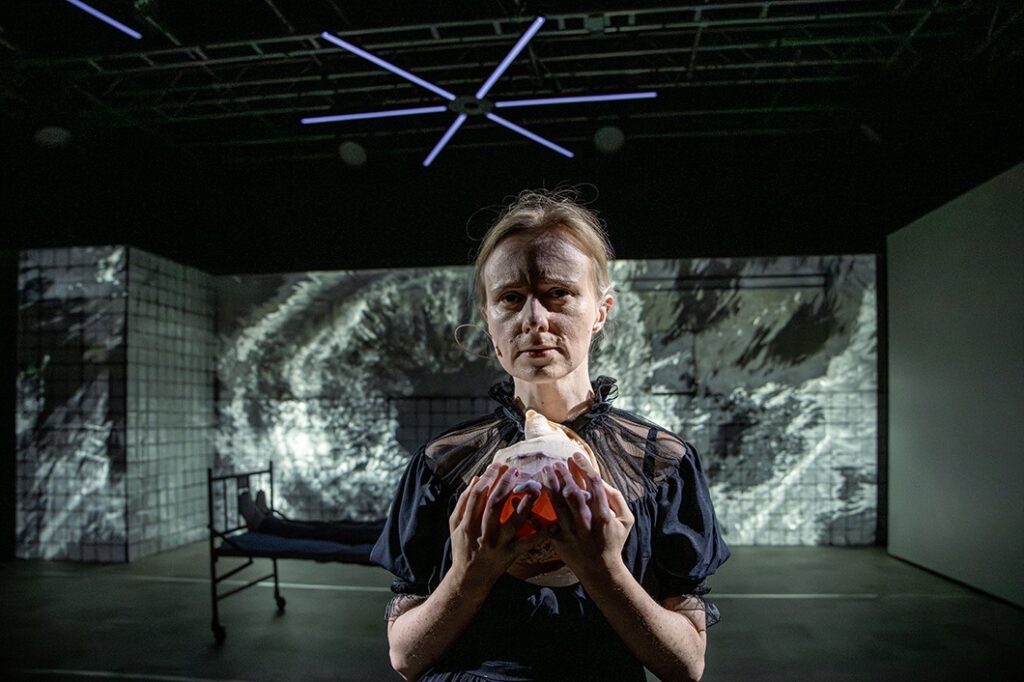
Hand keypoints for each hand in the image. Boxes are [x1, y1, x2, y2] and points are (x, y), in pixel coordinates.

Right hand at [448, 462, 547, 591]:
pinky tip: (551, 524)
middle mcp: (483, 533)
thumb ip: (463, 502)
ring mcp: (498, 544)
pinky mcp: (510, 555)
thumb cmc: (462, 547)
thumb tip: (476, 479)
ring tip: (535, 489)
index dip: (488, 478)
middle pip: (495, 504)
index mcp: (467, 524)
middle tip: (516, 471)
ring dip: (525, 505)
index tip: (498, 466)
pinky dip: (540, 535)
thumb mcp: (455, 524)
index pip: (477, 495)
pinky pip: (527, 544)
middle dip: (505, 485)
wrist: (469, 577)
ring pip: (513, 522)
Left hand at [543, 453, 634, 580]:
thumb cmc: (614, 541)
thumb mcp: (626, 520)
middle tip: (556, 462)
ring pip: (558, 505)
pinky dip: (533, 512)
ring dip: (550, 486)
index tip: (575, 455)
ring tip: (545, 471)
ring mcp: (571, 532)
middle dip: (564, 475)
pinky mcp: (558, 540)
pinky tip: (527, 496)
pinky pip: (543, 525)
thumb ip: (616, 499)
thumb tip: (601, 480)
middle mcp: (587, 523)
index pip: (594, 485)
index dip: (584, 467)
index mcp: (604, 515)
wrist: (601, 570)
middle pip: (573, 493)